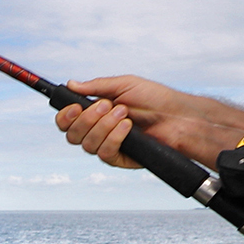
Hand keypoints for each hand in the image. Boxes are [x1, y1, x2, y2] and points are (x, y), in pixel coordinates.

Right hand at [53, 75, 243, 166]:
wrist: (177, 116)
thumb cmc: (155, 98)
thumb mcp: (124, 85)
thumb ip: (96, 86)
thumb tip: (71, 84)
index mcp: (95, 114)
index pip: (67, 121)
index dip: (65, 116)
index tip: (75, 107)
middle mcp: (98, 131)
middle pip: (72, 135)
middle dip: (87, 119)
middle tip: (108, 106)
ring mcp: (108, 146)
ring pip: (87, 144)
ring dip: (104, 127)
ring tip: (125, 114)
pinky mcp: (121, 159)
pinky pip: (105, 154)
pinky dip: (114, 138)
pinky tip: (128, 127)